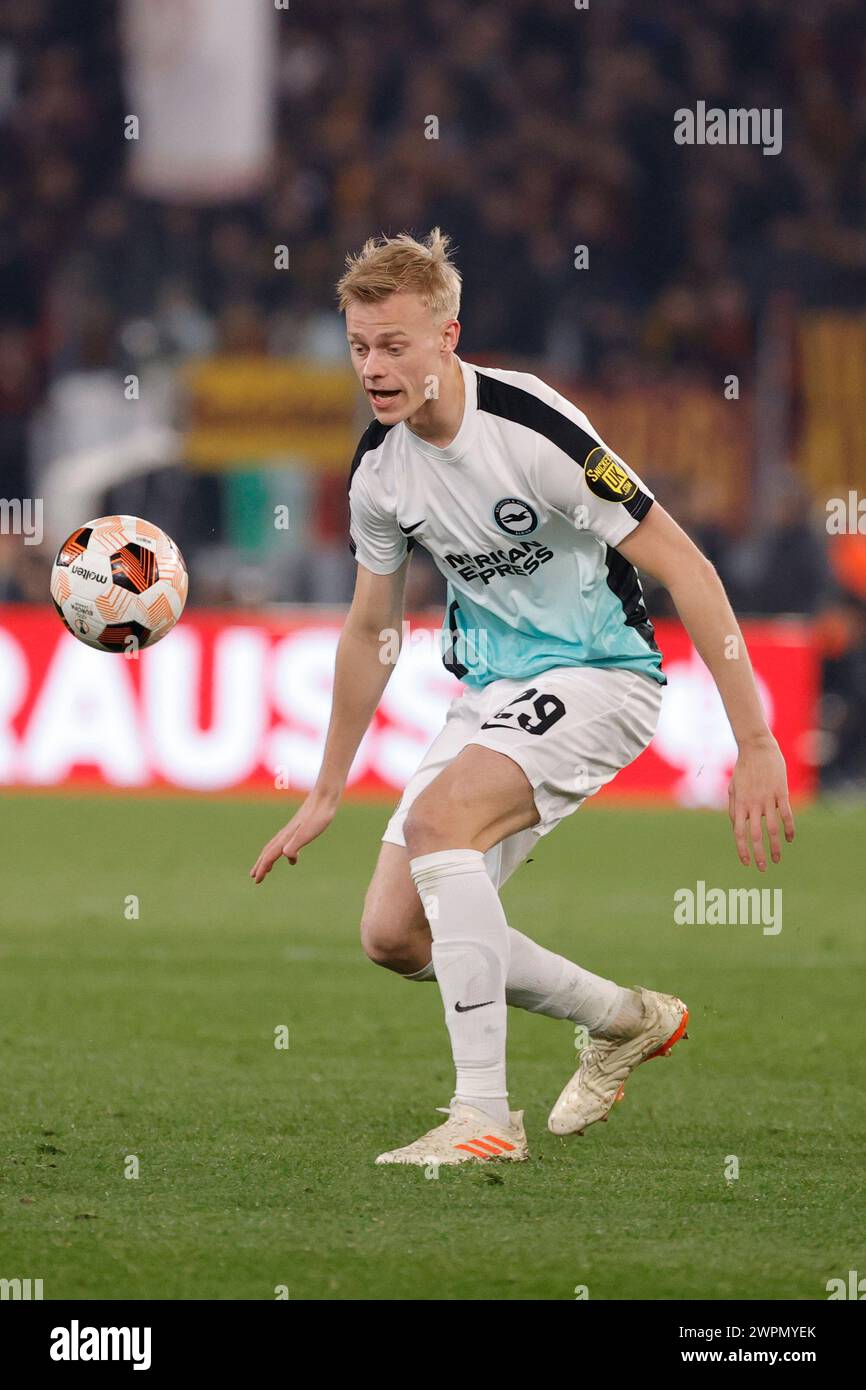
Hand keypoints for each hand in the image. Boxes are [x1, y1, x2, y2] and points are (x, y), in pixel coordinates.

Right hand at [250, 789, 339, 882]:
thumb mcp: (308, 833)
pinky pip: (285, 843)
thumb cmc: (319, 816)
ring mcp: (291, 830)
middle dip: (261, 865)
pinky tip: (291, 856)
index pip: (270, 856)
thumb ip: (296, 844)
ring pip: (275, 847)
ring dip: (269, 858)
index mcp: (286, 838)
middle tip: (254, 877)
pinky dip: (282, 852)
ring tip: (267, 869)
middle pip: (268, 851)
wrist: (325, 797)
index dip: (262, 868)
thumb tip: (286, 856)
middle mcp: (285, 834)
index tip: (256, 881)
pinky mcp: (299, 828)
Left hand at [728, 735, 794, 870]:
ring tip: (778, 859)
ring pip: (772, 828)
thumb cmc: (743, 769)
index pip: (739, 833)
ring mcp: (767, 799)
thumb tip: (737, 827)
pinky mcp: (781, 793)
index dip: (742, 849)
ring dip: (775, 846)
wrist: (757, 748)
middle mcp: (753, 804)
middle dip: (758, 854)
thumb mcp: (733, 788)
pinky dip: (789, 829)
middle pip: (755, 835)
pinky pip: (786, 815)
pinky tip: (790, 840)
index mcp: (739, 804)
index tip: (745, 862)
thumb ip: (734, 808)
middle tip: (763, 868)